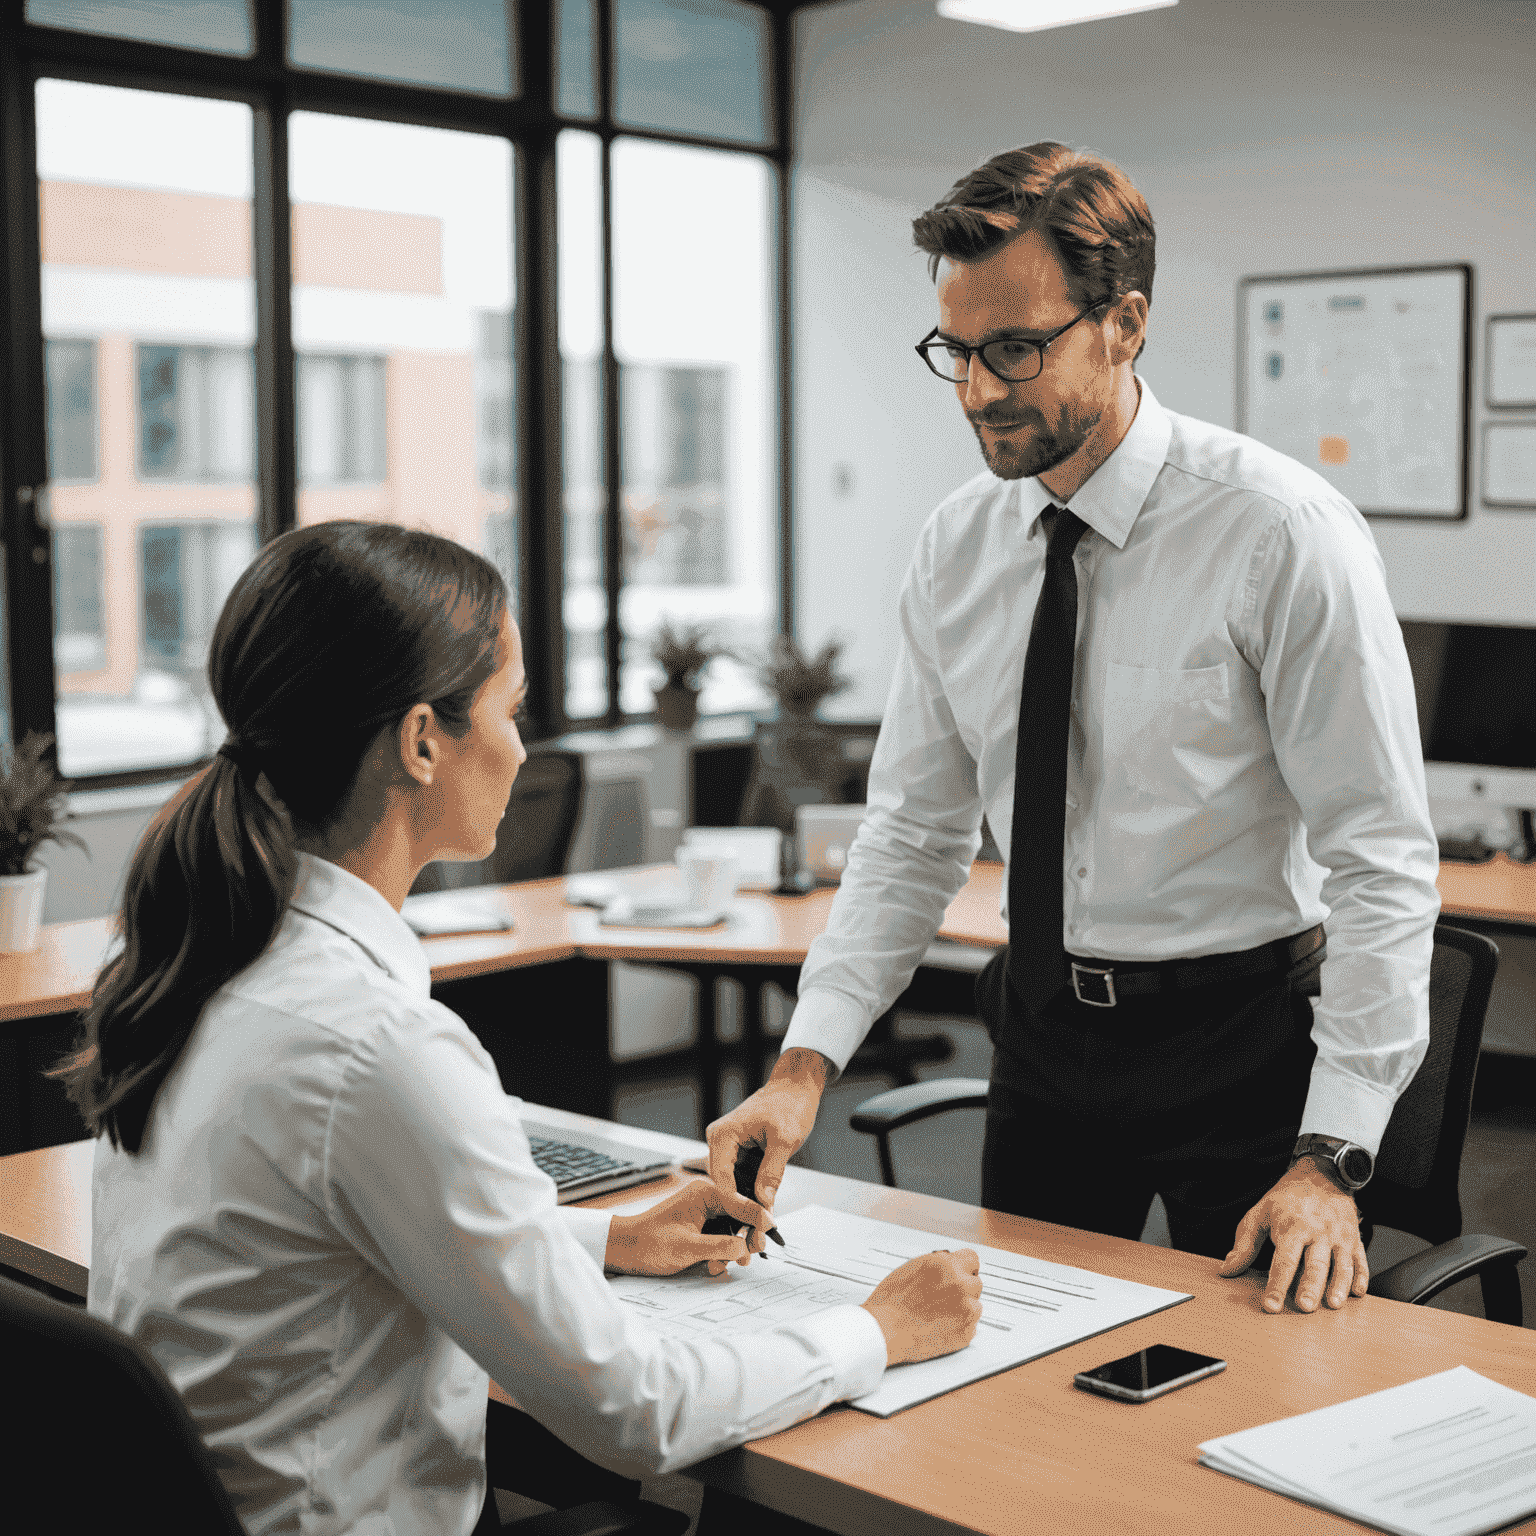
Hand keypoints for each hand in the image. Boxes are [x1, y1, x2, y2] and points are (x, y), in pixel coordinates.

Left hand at [604, 1179, 763, 1276]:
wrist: (625, 1249)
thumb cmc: (650, 1243)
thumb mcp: (688, 1247)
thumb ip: (720, 1246)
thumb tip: (745, 1247)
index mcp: (705, 1193)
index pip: (742, 1202)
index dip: (758, 1219)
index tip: (770, 1234)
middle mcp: (707, 1199)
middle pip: (740, 1217)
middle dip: (744, 1240)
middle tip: (747, 1259)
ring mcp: (704, 1213)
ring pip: (732, 1231)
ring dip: (729, 1252)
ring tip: (719, 1267)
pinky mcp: (700, 1227)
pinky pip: (720, 1239)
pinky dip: (720, 1254)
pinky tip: (711, 1266)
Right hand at [705, 1048, 831, 1225]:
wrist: (796, 1086)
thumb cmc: (790, 1103)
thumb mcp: (784, 1139)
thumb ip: (772, 1171)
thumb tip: (763, 1202)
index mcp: (723, 1135)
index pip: (722, 1179)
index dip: (737, 1204)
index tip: (755, 1221)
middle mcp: (720, 1141)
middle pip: (724, 1184)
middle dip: (742, 1207)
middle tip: (761, 1230)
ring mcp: (728, 1147)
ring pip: (732, 1184)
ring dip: (747, 1202)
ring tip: (763, 1224)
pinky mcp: (739, 1151)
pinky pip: (741, 1176)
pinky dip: (752, 1191)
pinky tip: (764, 1207)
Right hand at [861, 1250, 984, 1364]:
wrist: (886, 1330)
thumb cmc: (892, 1301)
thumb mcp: (912, 1268)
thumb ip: (937, 1264)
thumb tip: (949, 1265)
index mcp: (946, 1265)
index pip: (972, 1259)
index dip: (966, 1268)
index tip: (964, 1274)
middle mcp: (960, 1284)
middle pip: (976, 1283)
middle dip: (964, 1289)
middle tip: (946, 1298)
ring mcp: (966, 1309)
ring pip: (975, 1305)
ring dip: (963, 1309)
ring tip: (940, 1314)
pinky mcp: (966, 1332)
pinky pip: (972, 1326)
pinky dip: (961, 1327)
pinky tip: (942, 1326)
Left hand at [1218, 1157, 1369, 1312]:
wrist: (1321, 1176)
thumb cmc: (1286, 1200)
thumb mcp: (1260, 1214)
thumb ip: (1245, 1245)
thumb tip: (1227, 1270)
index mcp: (1293, 1227)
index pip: (1283, 1261)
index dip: (1276, 1285)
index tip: (1270, 1306)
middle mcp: (1318, 1233)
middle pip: (1315, 1264)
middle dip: (1310, 1287)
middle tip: (1305, 1308)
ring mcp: (1340, 1237)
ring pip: (1341, 1265)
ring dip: (1338, 1286)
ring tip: (1333, 1306)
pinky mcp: (1355, 1240)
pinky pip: (1360, 1261)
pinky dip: (1361, 1278)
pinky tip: (1357, 1294)